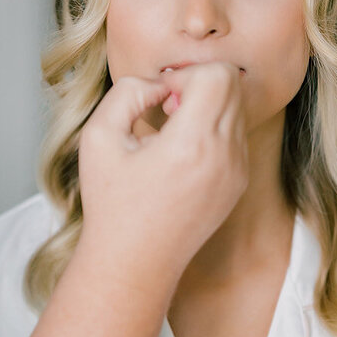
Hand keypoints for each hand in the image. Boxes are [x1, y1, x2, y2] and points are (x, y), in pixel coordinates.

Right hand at [77, 63, 247, 291]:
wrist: (135, 262)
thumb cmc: (112, 204)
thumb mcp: (98, 137)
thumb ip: (127, 92)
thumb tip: (158, 85)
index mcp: (192, 145)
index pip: (217, 75)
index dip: (184, 75)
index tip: (160, 98)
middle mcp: (225, 157)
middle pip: (234, 85)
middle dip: (199, 84)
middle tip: (168, 108)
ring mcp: (237, 172)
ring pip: (238, 107)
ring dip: (208, 106)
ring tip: (174, 130)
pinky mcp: (238, 183)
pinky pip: (237, 134)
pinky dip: (213, 129)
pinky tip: (183, 151)